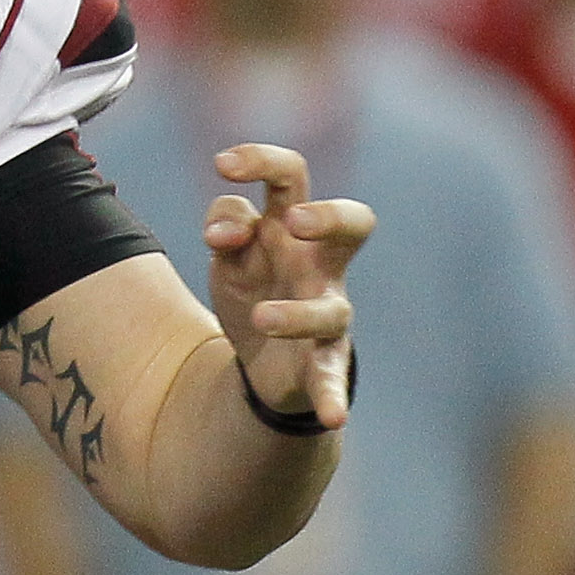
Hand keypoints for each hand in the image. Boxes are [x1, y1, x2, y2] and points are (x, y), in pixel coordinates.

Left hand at [204, 143, 373, 428]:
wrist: (260, 352)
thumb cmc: (251, 279)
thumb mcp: (228, 249)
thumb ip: (226, 225)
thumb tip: (225, 232)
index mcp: (290, 224)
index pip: (290, 176)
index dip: (261, 160)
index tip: (220, 164)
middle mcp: (320, 263)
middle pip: (353, 223)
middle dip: (330, 216)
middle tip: (293, 221)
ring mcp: (328, 311)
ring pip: (333, 309)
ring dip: (297, 314)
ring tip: (262, 317)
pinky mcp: (324, 359)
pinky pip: (333, 376)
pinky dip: (332, 395)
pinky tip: (334, 415)